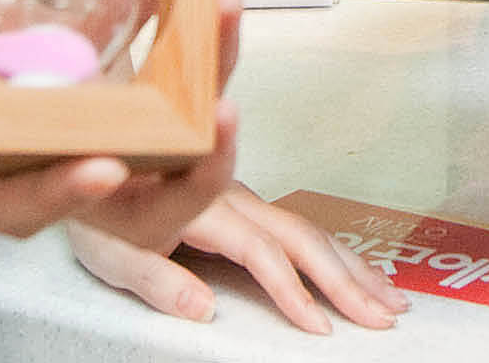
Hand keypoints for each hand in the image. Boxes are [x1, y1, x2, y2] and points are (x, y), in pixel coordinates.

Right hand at [0, 0, 234, 238]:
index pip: (20, 204)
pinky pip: (134, 39)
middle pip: (119, 184)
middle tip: (222, 115)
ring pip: (149, 116)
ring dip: (198, 74)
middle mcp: (24, 149)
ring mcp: (58, 106)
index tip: (106, 168)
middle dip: (182, 163)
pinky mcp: (72, 55)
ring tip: (225, 10)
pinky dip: (169, 4)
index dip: (65, 193)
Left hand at [67, 183, 410, 332]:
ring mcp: (246, 199)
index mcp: (205, 210)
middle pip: (303, 237)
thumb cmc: (103, 216)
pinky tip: (358, 271)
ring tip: (391, 300)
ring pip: (311, 229)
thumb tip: (204, 309)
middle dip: (347, 280)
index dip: (291, 290)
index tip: (319, 327)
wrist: (97, 162)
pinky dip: (339, 252)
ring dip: (354, 266)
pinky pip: (303, 226)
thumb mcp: (114, 257)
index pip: (261, 252)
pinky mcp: (249, 205)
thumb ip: (159, 281)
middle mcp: (234, 199)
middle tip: (383, 317)